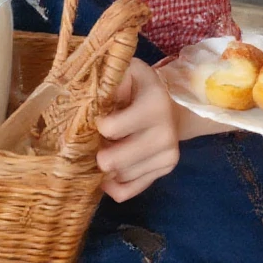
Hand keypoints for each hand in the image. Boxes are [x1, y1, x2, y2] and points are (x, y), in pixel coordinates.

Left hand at [95, 58, 179, 202]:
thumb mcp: (128, 71)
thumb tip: (89, 100)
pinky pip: (130, 191)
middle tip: (96, 141)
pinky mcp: (165, 170)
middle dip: (98, 153)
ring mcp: (167, 155)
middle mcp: (165, 133)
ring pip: (120, 176)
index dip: (97, 125)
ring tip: (108, 149)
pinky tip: (107, 176)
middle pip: (114, 161)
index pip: (110, 128)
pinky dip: (114, 187)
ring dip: (108, 166)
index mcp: (154, 104)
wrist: (173, 105)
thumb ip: (110, 79)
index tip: (97, 119)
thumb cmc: (141, 87)